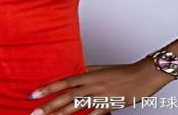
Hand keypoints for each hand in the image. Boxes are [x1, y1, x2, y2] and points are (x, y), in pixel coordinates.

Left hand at [27, 58, 173, 114]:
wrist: (144, 75)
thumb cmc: (123, 71)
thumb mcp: (102, 69)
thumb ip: (87, 71)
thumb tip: (76, 72)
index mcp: (88, 74)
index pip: (63, 81)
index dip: (48, 88)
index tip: (33, 94)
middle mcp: (91, 84)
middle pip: (66, 96)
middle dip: (49, 105)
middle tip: (35, 112)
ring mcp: (101, 95)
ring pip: (76, 106)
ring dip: (60, 114)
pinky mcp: (111, 105)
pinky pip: (95, 114)